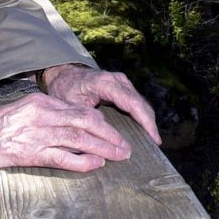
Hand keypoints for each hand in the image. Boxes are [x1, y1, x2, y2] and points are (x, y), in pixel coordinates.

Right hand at [0, 92, 131, 174]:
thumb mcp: (24, 109)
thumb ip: (46, 113)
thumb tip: (70, 122)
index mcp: (41, 101)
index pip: (79, 110)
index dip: (101, 121)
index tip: (114, 131)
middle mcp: (43, 115)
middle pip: (85, 122)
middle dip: (109, 134)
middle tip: (125, 145)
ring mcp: (38, 133)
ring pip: (79, 138)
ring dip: (103, 148)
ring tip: (120, 155)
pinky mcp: (32, 153)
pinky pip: (63, 157)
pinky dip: (83, 161)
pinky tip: (97, 163)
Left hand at [41, 65, 161, 145]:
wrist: (63, 75)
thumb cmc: (65, 90)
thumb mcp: (70, 106)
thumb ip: (84, 121)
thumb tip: (97, 141)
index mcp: (105, 83)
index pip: (131, 102)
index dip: (145, 121)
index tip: (153, 137)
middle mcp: (117, 80)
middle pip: (140, 103)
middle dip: (149, 124)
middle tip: (155, 144)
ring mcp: (122, 82)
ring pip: (140, 103)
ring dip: (147, 120)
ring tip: (152, 141)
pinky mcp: (123, 87)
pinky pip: (136, 102)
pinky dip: (141, 116)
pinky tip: (144, 131)